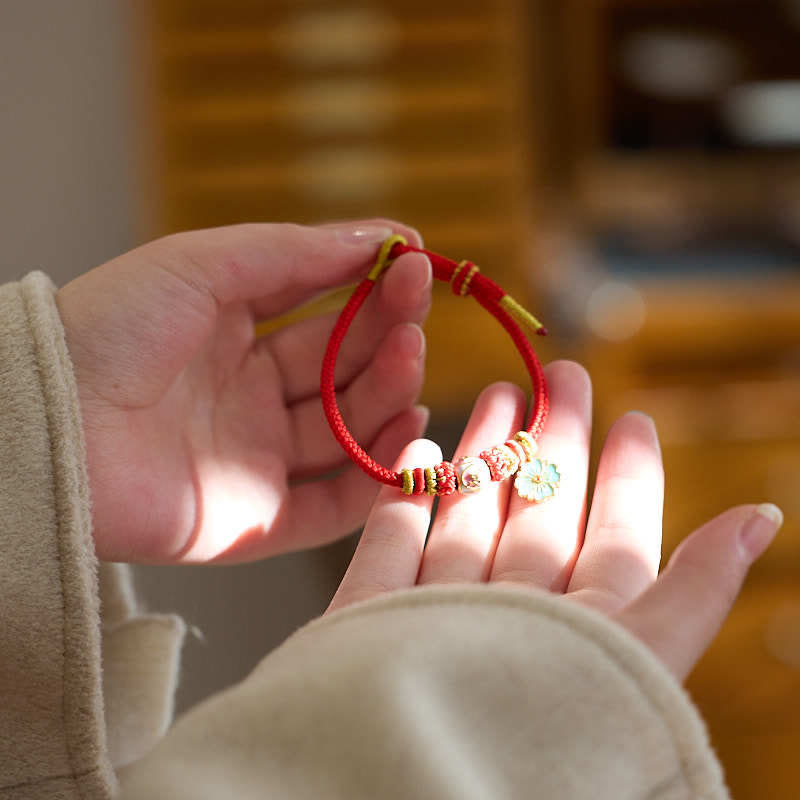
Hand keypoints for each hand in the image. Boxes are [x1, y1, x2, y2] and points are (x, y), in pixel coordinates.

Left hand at [57, 220, 431, 563]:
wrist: (42, 423)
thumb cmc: (110, 329)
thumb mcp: (205, 264)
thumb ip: (297, 253)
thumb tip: (389, 236)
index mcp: (236, 337)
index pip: (326, 313)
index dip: (373, 289)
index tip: (418, 263)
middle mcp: (252, 399)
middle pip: (344, 372)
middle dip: (386, 340)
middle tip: (417, 317)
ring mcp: (256, 460)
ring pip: (346, 434)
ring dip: (389, 398)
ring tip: (410, 360)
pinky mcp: (254, 522)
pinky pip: (330, 506)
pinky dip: (375, 476)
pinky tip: (408, 434)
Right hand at [328, 361, 782, 680]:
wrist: (409, 781)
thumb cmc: (538, 724)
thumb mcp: (643, 652)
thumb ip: (697, 587)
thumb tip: (763, 518)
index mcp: (585, 633)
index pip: (617, 540)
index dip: (628, 479)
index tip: (634, 420)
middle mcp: (516, 618)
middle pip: (540, 515)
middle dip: (555, 442)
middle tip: (562, 376)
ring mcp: (444, 609)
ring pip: (470, 514)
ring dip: (486, 451)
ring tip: (502, 392)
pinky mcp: (374, 609)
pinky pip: (392, 538)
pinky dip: (406, 491)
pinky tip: (422, 447)